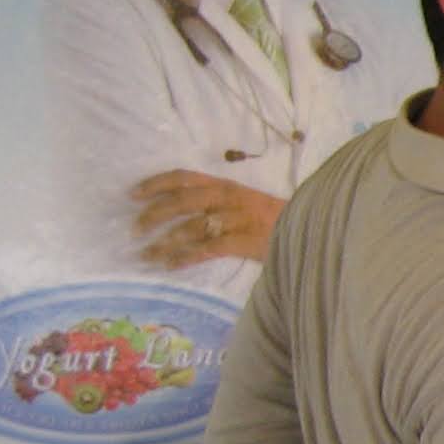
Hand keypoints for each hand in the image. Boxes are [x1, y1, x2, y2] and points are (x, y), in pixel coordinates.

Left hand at [132, 171, 282, 266]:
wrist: (311, 229)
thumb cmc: (276, 219)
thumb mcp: (246, 201)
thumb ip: (219, 203)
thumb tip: (180, 210)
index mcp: (226, 185)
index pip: (184, 178)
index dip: (155, 184)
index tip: (132, 194)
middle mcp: (228, 198)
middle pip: (182, 201)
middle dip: (154, 214)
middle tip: (134, 229)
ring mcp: (236, 219)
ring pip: (191, 227)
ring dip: (164, 241)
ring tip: (146, 254)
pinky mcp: (243, 241)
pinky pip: (206, 249)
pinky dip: (185, 257)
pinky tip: (170, 265)